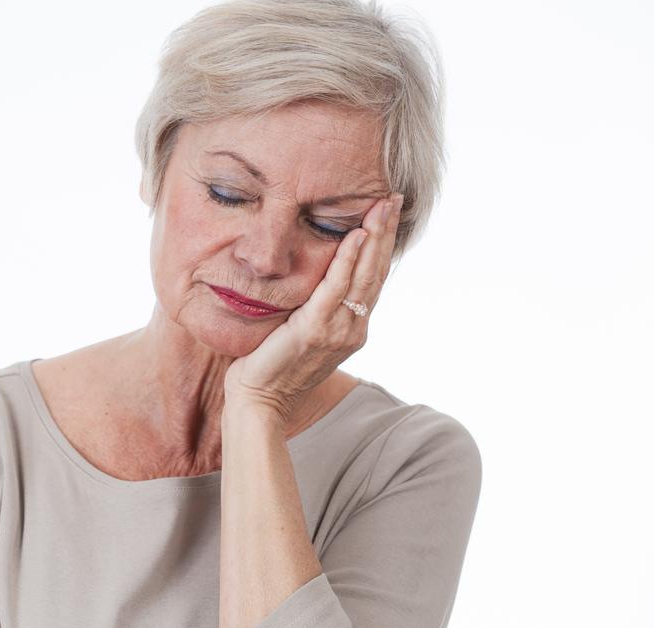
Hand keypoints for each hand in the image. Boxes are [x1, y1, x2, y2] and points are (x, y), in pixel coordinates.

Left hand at [223, 192, 404, 423]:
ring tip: (383, 206)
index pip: (372, 278)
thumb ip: (312, 308)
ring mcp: (338, 330)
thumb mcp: (299, 331)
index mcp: (351, 328)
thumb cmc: (271, 367)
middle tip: (394, 198)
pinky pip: (336, 288)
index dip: (382, 244)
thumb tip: (310, 281)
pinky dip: (348, 260)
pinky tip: (356, 236)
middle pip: (376, 272)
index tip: (387, 212)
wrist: (259, 402)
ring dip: (375, 238)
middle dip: (386, 232)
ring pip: (363, 276)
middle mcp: (352, 328)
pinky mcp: (315, 330)